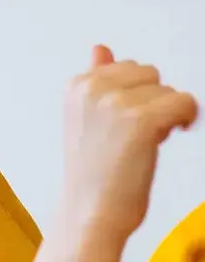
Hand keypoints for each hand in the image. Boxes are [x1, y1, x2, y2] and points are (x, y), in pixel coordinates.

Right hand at [62, 45, 197, 244]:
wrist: (91, 213)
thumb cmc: (93, 173)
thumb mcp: (86, 118)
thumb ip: (95, 79)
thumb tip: (101, 48)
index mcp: (77, 84)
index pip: (127, 68)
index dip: (135, 96)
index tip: (125, 124)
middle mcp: (93, 87)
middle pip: (150, 73)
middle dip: (152, 100)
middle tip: (136, 134)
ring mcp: (115, 102)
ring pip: (169, 90)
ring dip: (167, 114)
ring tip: (145, 142)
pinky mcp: (141, 120)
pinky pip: (185, 104)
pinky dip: (185, 121)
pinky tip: (166, 139)